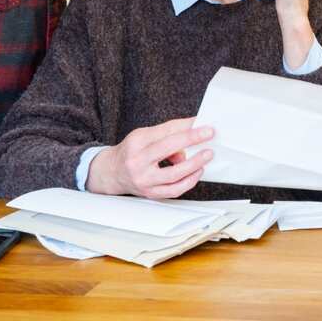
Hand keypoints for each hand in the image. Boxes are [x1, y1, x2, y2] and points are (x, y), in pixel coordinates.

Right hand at [86, 118, 214, 198]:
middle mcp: (137, 162)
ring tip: (206, 155)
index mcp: (136, 143)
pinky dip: (189, 181)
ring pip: (174, 175)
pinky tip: (197, 171)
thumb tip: (192, 129)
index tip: (205, 127)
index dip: (187, 129)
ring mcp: (144, 181)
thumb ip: (168, 132)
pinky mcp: (150, 194)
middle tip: (209, 136)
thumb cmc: (130, 151)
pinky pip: (175, 190)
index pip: (165, 133)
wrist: (112, 173)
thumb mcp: (144, 135)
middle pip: (168, 149)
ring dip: (194, 164)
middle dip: (192, 141)